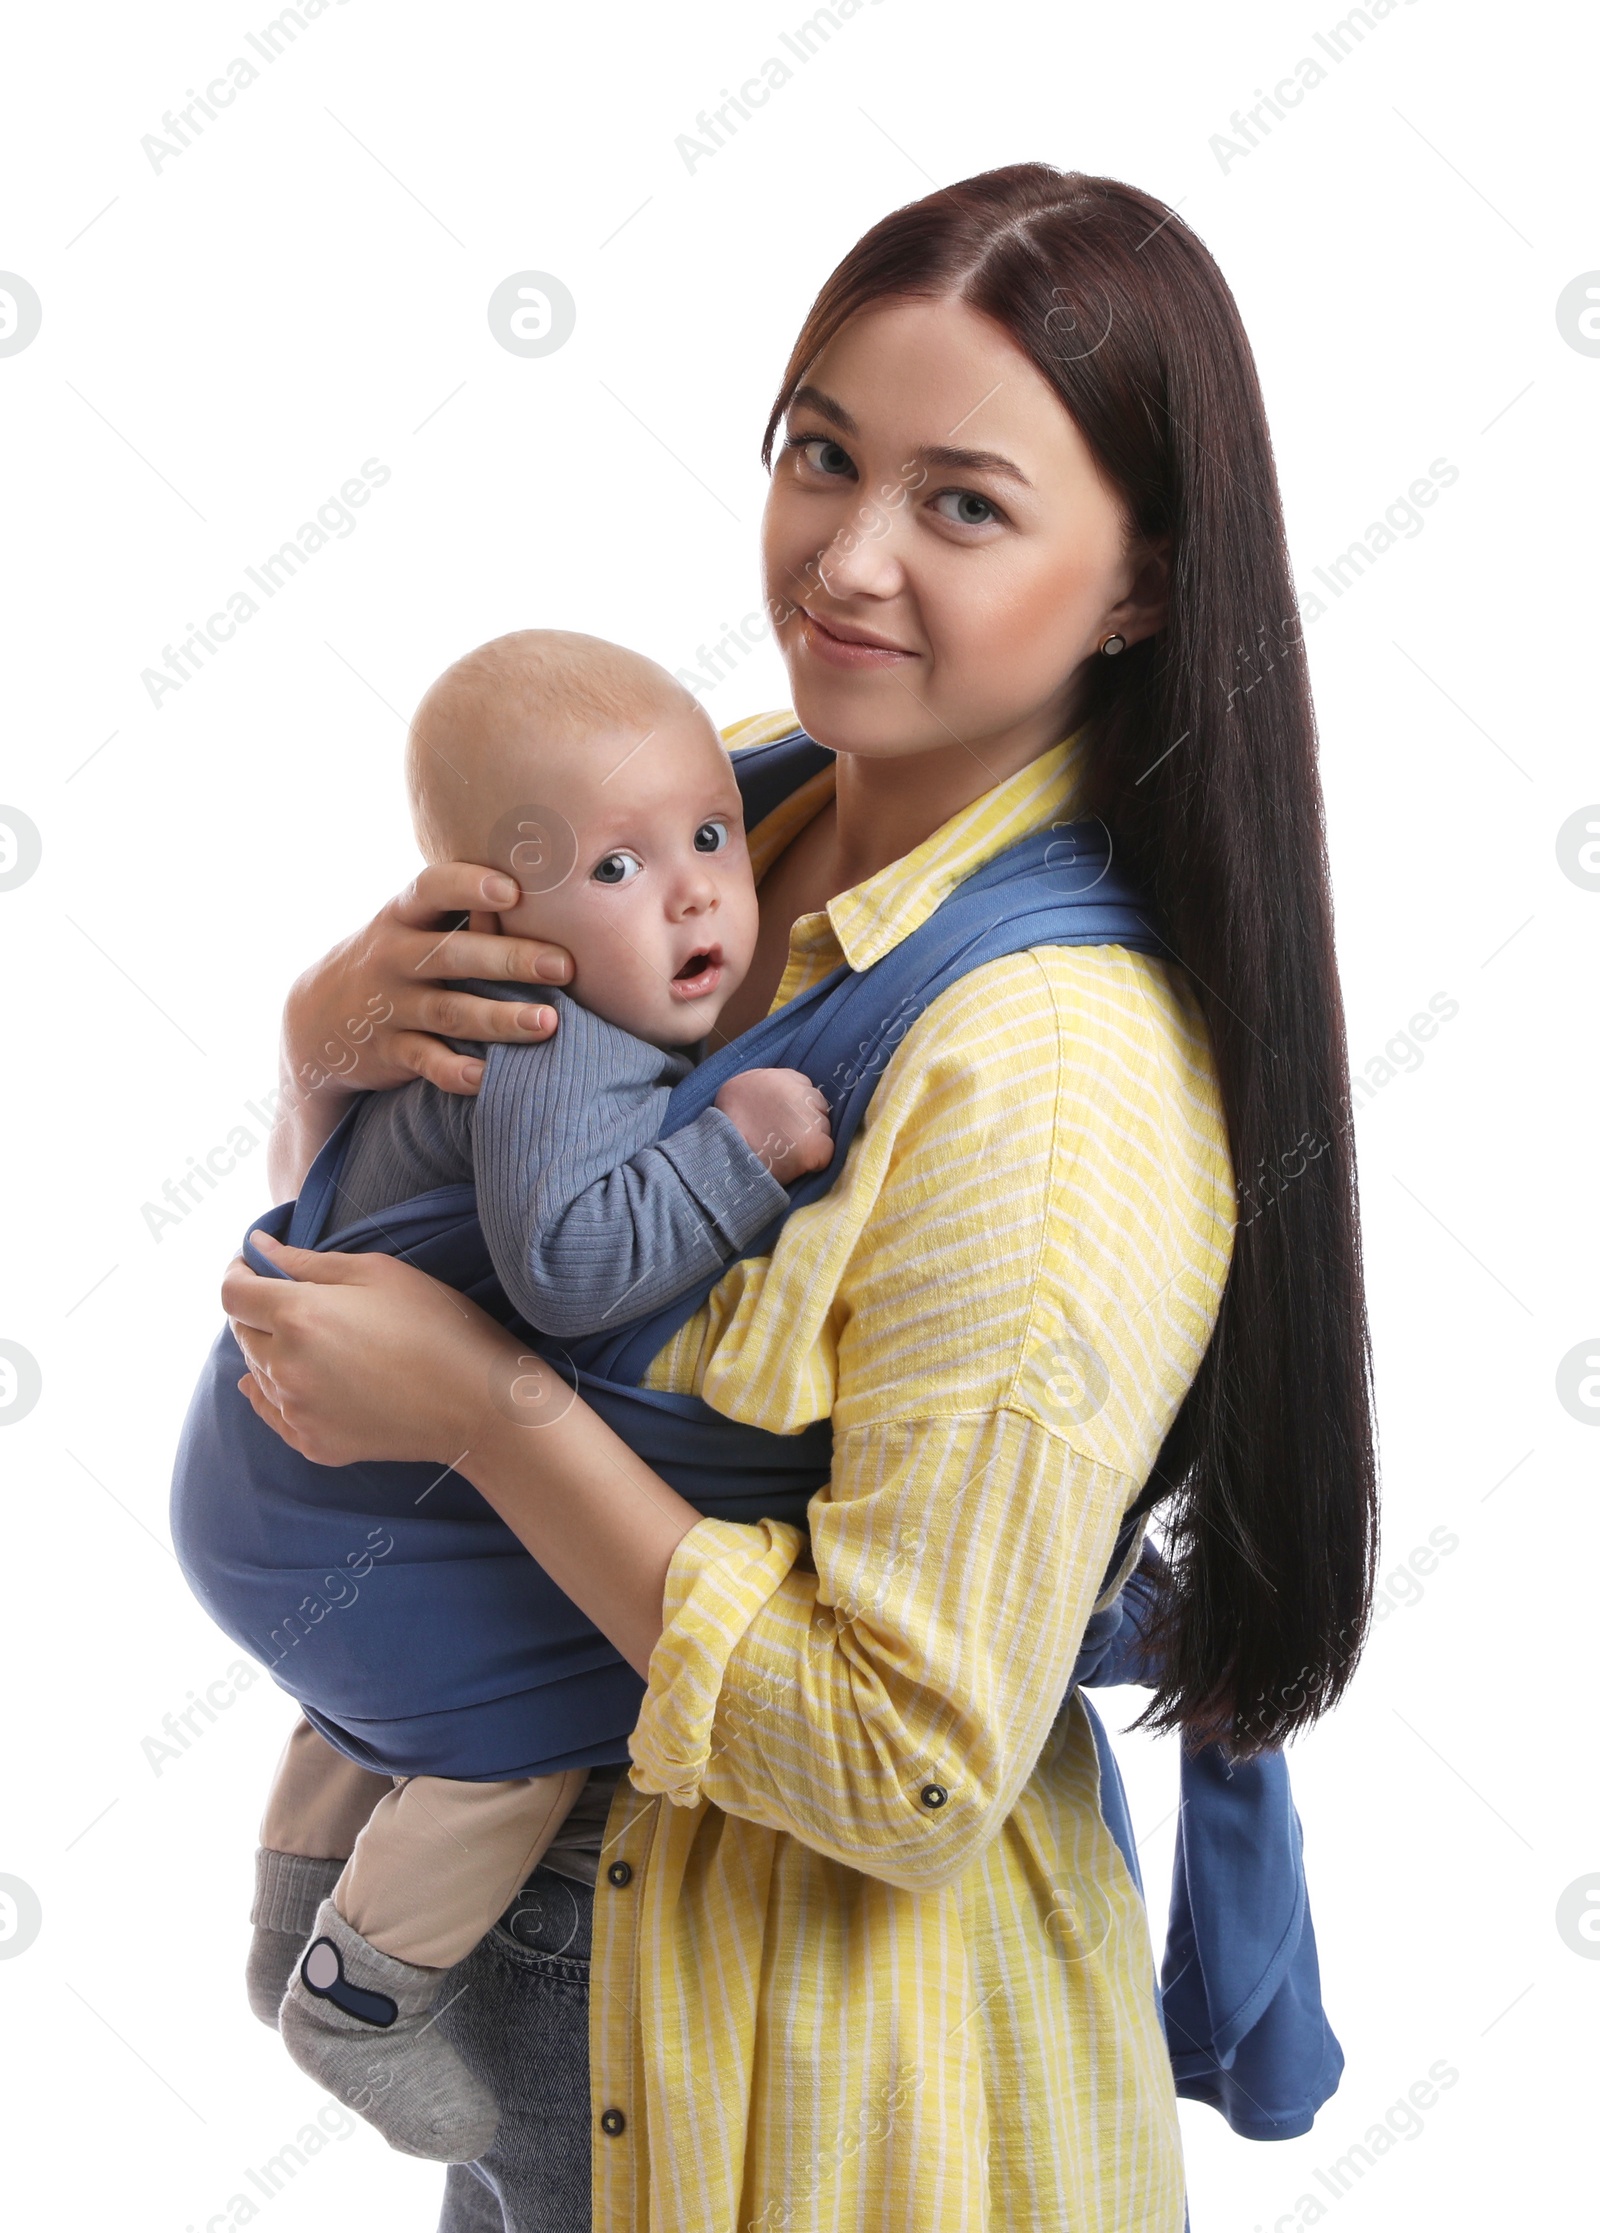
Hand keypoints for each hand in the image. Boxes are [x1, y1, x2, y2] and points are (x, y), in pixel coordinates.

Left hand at [223, 1232, 515, 1466]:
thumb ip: (307, 1261)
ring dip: (275, 1351)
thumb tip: (257, 1249)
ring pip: (258, 1372)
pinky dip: (280, 1393)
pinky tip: (303, 1380)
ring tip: (321, 1342)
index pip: (232, 1293)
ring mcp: (297, 1412)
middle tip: (301, 1300)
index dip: (238, 1272)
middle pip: (242, 1332)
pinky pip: (274, 1413)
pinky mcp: (312, 1444)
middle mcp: (286, 1367)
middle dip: (260, 1310)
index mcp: (299, 1316)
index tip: (254, 1266)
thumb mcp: (378, 1272)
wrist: (479, 1405)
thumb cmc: (437, 1325)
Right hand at [271, 863, 574, 1194]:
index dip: (468, 887)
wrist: (317, 1019)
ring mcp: (391, 1007)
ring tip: (547, 1022)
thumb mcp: (410, 925)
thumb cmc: (395, 957)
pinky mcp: (391, 1052)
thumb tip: (549, 883)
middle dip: (510, 959)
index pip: (432, 889)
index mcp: (402, 916)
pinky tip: (491, 1078)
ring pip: (450, 1012)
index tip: (511, 890)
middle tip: (565, 966)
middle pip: (453, 955)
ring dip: (499, 1018)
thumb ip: (463, 908)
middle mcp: (394, 958)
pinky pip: (428, 1063)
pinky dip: (458, 1073)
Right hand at [714, 1068, 832, 1184]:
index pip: (801, 1085)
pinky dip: (817, 1160)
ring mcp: (808, 1119)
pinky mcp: (814, 1145)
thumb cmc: (724, 1132)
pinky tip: (798, 1165)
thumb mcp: (735, 1093)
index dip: (794, 1105)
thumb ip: (760, 1089)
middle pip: (816, 1103)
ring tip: (787, 1152)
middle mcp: (795, 1092)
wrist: (723, 1160)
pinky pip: (827, 1151)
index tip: (782, 1119)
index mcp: (773, 1078)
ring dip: (811, 1138)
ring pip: (823, 1126)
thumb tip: (776, 1097)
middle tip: (786, 1137)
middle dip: (806, 1119)